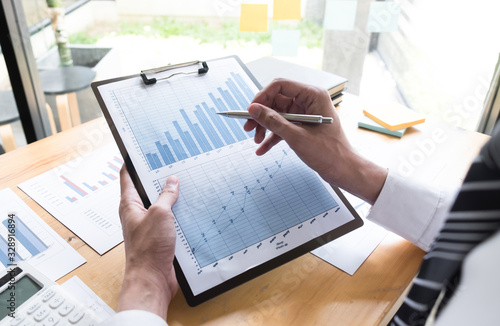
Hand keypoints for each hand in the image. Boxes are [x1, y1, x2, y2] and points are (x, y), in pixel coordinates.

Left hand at [117, 165, 178, 317]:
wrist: (152, 279)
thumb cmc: (148, 250)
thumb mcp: (160, 214)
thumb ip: (166, 196)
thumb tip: (172, 181)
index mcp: (130, 205)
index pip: (128, 176)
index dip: (133, 162)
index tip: (141, 150)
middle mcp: (138, 213)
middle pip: (147, 189)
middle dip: (159, 177)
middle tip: (171, 164)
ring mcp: (149, 225)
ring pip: (161, 204)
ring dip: (171, 196)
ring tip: (184, 183)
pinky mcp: (160, 236)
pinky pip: (170, 219)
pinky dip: (178, 212)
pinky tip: (190, 207)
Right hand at [244, 78, 386, 203]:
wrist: (344, 171)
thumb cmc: (329, 153)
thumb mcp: (296, 137)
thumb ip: (273, 121)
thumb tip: (254, 109)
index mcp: (313, 95)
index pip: (281, 85)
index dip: (262, 96)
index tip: (250, 110)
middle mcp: (309, 101)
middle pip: (277, 100)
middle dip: (261, 115)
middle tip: (248, 127)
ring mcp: (306, 114)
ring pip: (278, 114)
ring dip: (265, 127)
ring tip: (255, 140)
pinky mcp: (303, 126)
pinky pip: (283, 126)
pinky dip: (272, 136)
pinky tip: (262, 148)